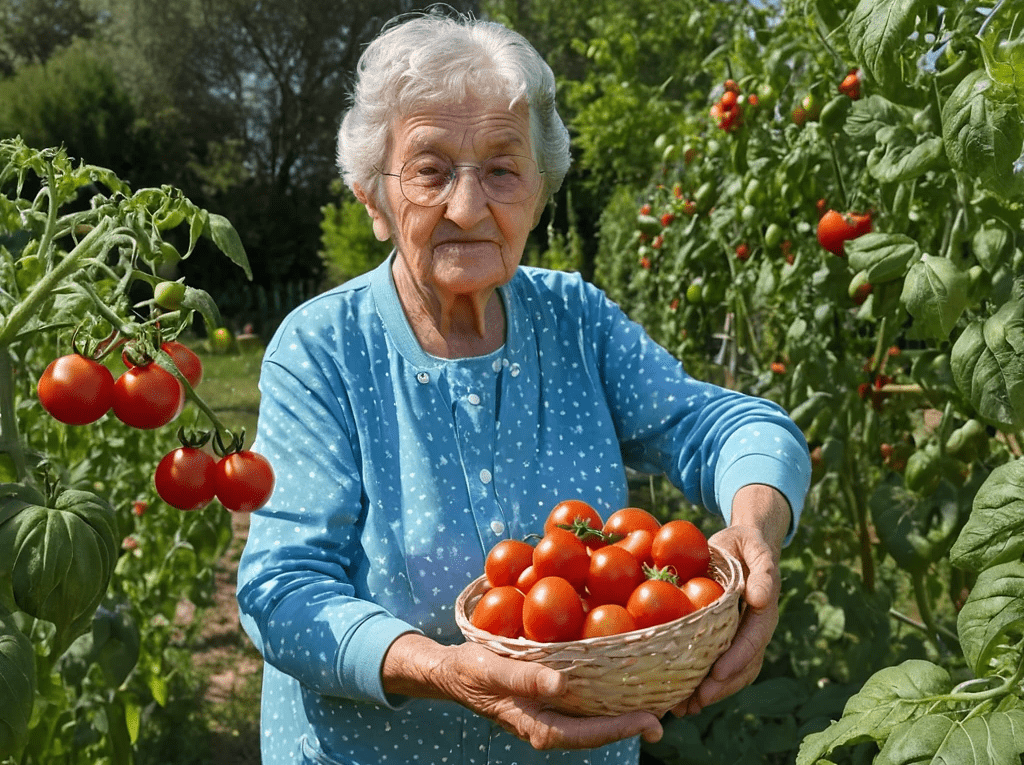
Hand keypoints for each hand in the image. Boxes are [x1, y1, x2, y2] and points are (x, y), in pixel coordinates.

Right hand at [383, 633, 663, 749]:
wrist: (453, 672)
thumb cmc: (472, 671)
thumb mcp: (494, 670)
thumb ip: (526, 677)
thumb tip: (561, 683)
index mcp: (539, 727)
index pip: (590, 735)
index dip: (622, 729)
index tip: (653, 720)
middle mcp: (551, 725)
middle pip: (600, 730)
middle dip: (634, 721)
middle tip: (671, 710)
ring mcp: (552, 714)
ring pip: (595, 717)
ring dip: (624, 708)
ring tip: (657, 695)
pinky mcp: (551, 699)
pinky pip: (585, 701)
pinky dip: (607, 693)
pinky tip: (623, 678)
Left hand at [672, 484, 789, 716]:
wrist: (744, 545)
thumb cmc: (746, 544)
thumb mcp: (755, 549)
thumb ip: (763, 572)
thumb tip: (763, 599)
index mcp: (764, 612)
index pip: (752, 641)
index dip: (735, 660)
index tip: (715, 676)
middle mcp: (754, 630)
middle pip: (742, 667)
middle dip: (719, 688)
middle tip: (693, 703)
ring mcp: (741, 637)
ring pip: (731, 674)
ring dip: (709, 694)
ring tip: (683, 710)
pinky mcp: (725, 638)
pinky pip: (717, 666)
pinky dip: (701, 683)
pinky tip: (679, 696)